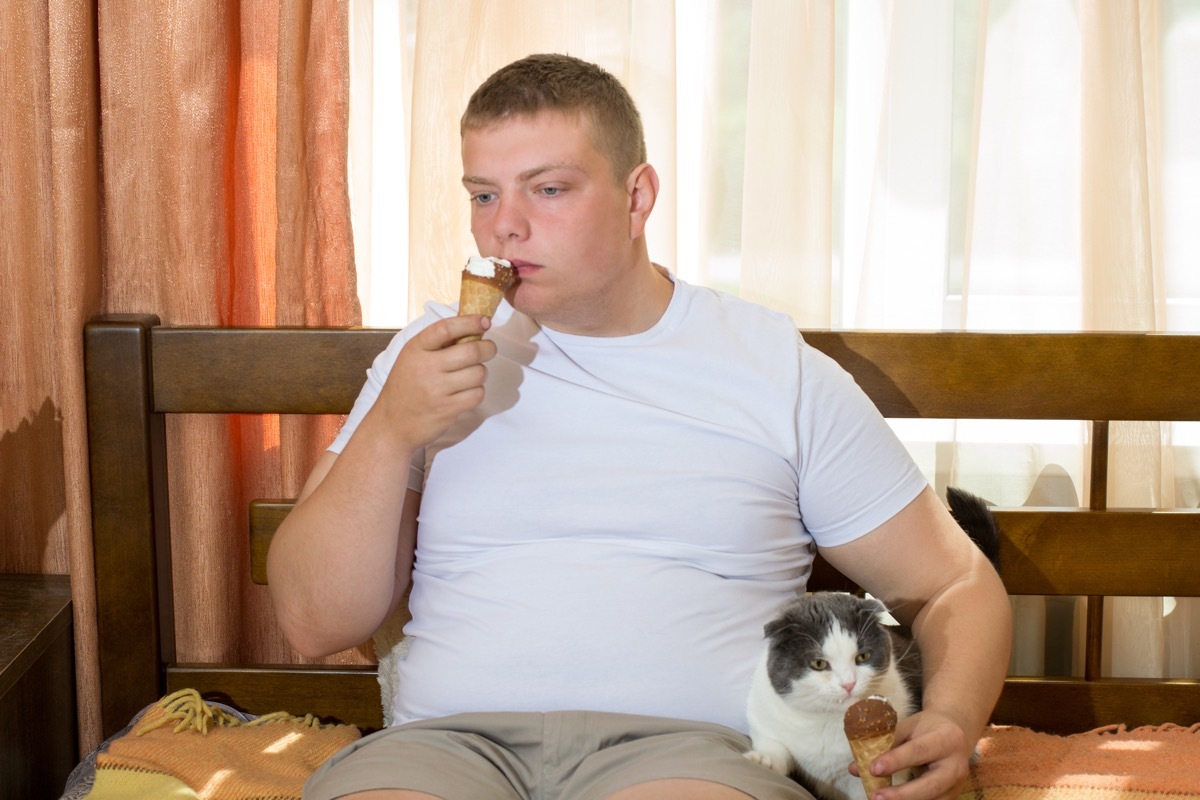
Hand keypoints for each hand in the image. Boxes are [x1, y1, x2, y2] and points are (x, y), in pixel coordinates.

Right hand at [373, 314, 497, 450]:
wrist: (392, 424)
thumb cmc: (405, 387)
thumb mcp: (411, 358)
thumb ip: (436, 344)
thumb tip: (471, 327)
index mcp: (416, 349)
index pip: (446, 328)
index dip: (469, 322)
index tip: (485, 321)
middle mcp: (426, 367)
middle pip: (471, 351)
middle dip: (488, 348)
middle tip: (489, 349)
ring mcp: (437, 390)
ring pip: (478, 374)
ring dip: (481, 372)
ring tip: (472, 374)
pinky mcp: (448, 409)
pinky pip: (477, 394)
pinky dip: (477, 392)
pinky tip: (467, 392)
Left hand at [849, 709, 970, 799]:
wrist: (956, 733)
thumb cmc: (927, 728)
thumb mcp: (909, 726)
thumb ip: (884, 744)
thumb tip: (855, 768)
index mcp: (946, 739)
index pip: (918, 751)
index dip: (895, 761)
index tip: (873, 769)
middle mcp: (956, 765)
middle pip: (930, 785)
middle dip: (902, 794)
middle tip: (875, 796)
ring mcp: (957, 784)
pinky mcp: (952, 796)